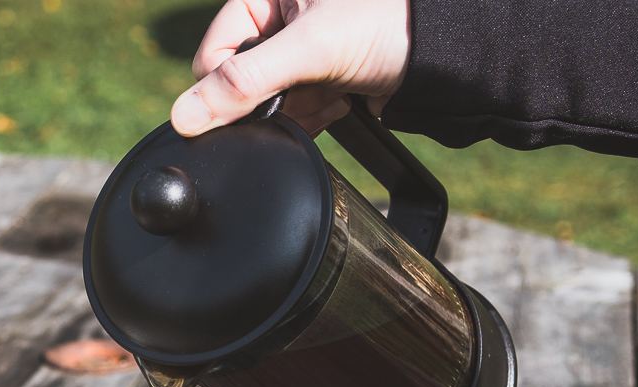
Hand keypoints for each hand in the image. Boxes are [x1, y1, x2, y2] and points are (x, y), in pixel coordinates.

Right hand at [171, 0, 410, 136]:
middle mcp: (283, 17)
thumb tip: (185, 115)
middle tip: (299, 95)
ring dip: (294, 111)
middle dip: (268, 99)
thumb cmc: (391, 25)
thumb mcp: (311, 48)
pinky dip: (312, 119)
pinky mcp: (325, 80)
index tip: (249, 101)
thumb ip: (245, 81)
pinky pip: (296, 113)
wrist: (452, 57)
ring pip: (269, 101)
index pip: (216, 48)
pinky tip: (337, 107)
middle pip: (241, 78)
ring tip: (329, 96)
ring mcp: (304, 52)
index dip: (223, 82)